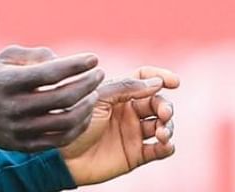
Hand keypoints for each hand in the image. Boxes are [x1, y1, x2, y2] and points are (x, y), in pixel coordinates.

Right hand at [0, 46, 104, 151]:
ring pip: (65, 121)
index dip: (76, 65)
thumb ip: (35, 55)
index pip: (50, 73)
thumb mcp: (6, 58)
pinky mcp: (25, 145)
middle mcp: (14, 107)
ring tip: (94, 94)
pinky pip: (60, 139)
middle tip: (98, 74)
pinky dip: (78, 126)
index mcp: (9, 82)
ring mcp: (20, 129)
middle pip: (62, 98)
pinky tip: (85, 114)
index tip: (93, 58)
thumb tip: (63, 60)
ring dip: (87, 106)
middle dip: (87, 84)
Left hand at [59, 66, 179, 185]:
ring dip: (169, 126)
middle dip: (166, 106)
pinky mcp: (136, 155)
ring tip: (163, 132)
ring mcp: (133, 133)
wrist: (61, 156)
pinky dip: (168, 146)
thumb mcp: (98, 98)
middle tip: (164, 113)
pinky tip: (166, 144)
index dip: (161, 77)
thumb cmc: (73, 122)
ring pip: (163, 125)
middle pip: (158, 102)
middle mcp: (129, 112)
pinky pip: (159, 150)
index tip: (173, 82)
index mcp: (119, 94)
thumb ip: (126, 88)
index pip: (145, 79)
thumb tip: (156, 82)